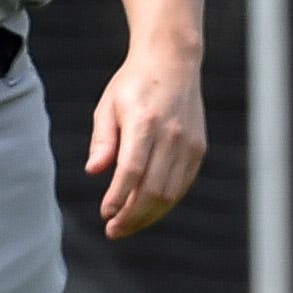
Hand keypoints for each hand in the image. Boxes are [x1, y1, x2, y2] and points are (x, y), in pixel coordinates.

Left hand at [86, 41, 205, 239]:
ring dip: (148, 215)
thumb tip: (94, 172)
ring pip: (170, 193)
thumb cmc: (134, 84)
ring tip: (126, 225)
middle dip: (132, 217)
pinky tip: (146, 209)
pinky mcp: (198, 149)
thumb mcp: (108, 106)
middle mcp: (171, 134)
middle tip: (112, 231)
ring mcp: (189, 143)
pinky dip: (164, 203)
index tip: (105, 214)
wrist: (173, 61)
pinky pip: (182, 185)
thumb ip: (102, 140)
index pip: (132, 170)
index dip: (118, 198)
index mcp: (145, 122)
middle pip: (154, 189)